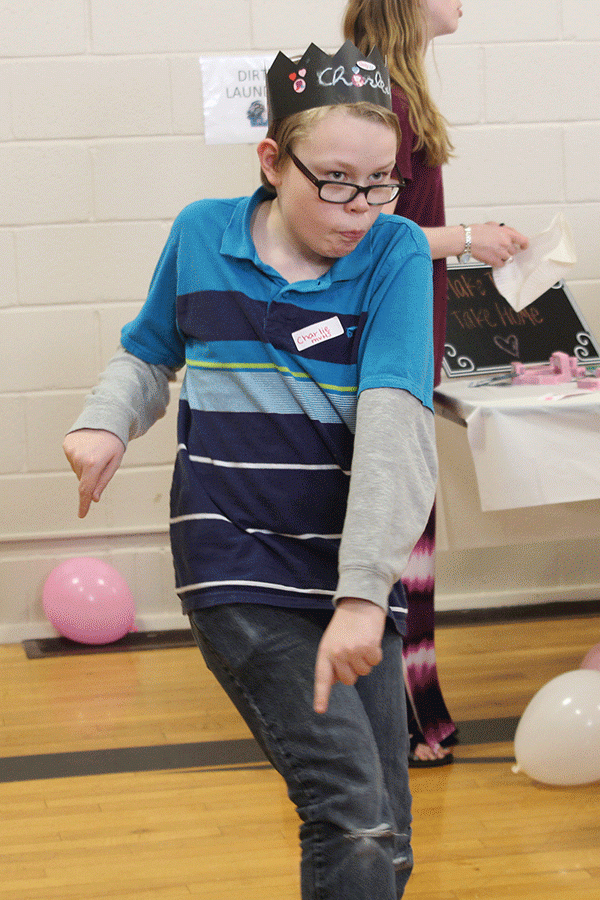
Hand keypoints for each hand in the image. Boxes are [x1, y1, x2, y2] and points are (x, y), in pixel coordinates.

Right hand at [63, 429, 124, 517]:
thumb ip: (103, 481)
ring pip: (77, 470)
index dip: (84, 504)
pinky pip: (72, 459)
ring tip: (95, 452)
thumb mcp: (114, 463)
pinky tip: (88, 447)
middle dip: (91, 477)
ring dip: (86, 467)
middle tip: (102, 462)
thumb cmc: (114, 442)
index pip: (86, 490)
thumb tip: (94, 498)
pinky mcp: (67, 444)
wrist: (106, 418)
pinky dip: (79, 457)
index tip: (81, 515)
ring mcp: (71, 451)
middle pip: (83, 480)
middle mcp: (79, 458)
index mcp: (93, 464)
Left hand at [313, 598, 385, 713]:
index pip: (322, 678)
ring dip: (366, 660)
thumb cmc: (345, 624)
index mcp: (325, 652)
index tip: (320, 711)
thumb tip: (333, 681)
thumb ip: (331, 661)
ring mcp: (353, 651)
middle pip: (349, 680)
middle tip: (353, 651)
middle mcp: (337, 654)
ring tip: (361, 642)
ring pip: (364, 672)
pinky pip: (375, 662)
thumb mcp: (331, 641)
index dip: (321, 696)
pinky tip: (370, 640)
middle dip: (354, 670)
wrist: (359, 602)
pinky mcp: (368, 648)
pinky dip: (376, 654)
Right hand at [470, 222, 528, 267]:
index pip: (523, 240)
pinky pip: (501, 264)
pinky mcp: (494, 261)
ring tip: (495, 253)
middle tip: (501, 248)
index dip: (524, 245)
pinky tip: (492, 258)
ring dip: (504, 256)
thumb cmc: (475, 231)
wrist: (467, 239)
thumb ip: (503, 230)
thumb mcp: (492, 225)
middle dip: (509, 250)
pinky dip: (498, 263)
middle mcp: (506, 243)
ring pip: (508, 258)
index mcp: (507, 233)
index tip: (523, 246)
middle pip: (514, 251)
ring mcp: (501, 253)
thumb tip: (507, 233)